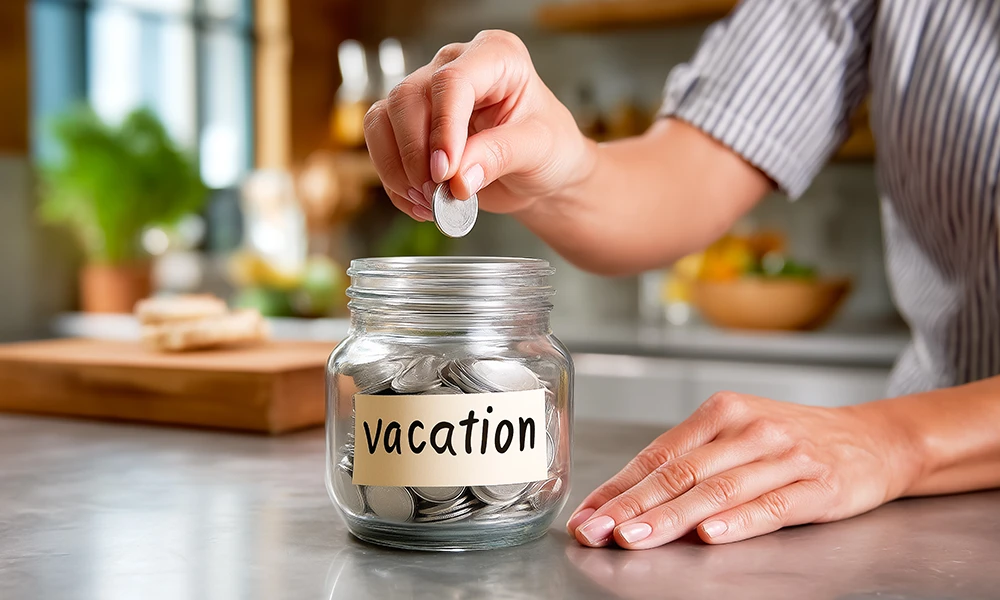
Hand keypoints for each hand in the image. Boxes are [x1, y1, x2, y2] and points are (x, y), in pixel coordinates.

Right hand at [363, 30, 594, 221]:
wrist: (539, 174)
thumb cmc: (548, 149)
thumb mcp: (539, 150)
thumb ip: (500, 156)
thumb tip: (458, 177)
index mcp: (496, 56)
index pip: (454, 80)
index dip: (443, 127)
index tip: (446, 171)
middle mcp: (455, 66)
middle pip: (409, 97)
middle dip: (417, 153)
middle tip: (438, 193)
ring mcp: (427, 93)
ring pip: (384, 118)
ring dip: (398, 168)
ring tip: (429, 201)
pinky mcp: (408, 124)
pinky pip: (381, 144)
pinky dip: (393, 180)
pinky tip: (419, 204)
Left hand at [566, 392, 922, 548]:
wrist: (874, 439)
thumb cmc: (791, 440)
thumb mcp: (737, 436)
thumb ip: (691, 462)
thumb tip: (630, 500)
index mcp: (720, 412)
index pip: (658, 454)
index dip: (618, 488)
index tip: (586, 516)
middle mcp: (748, 429)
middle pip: (680, 472)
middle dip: (632, 506)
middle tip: (597, 531)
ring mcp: (784, 455)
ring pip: (717, 489)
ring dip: (672, 517)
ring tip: (636, 537)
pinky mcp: (818, 484)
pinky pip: (772, 504)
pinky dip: (739, 520)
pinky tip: (710, 534)